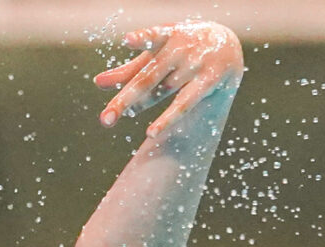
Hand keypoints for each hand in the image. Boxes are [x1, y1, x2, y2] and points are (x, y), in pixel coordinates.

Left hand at [94, 21, 243, 137]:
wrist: (226, 44)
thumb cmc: (181, 48)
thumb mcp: (156, 54)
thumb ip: (129, 70)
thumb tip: (97, 83)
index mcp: (167, 36)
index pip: (153, 37)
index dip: (142, 38)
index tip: (128, 40)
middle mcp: (181, 49)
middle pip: (147, 78)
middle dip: (124, 99)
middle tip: (105, 119)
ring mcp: (196, 65)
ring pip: (163, 91)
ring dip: (141, 106)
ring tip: (117, 121)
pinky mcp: (210, 81)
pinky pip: (185, 103)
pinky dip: (168, 118)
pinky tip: (150, 132)